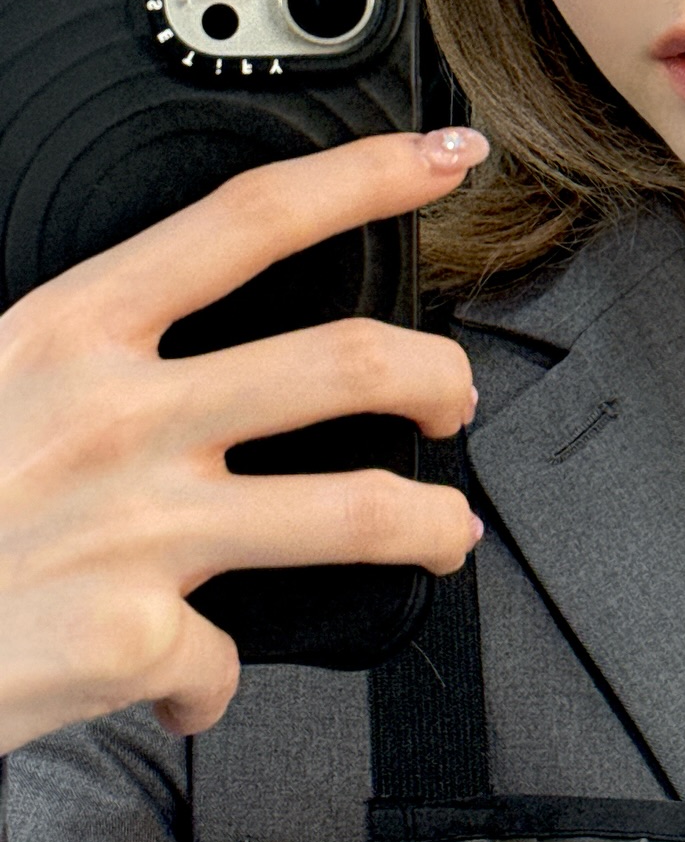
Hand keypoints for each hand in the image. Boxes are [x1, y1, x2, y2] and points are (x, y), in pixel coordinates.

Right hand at [0, 126, 487, 752]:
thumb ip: (80, 353)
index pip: (252, 220)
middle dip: (434, 373)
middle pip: (343, 363)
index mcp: (73, 330)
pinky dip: (209, 680)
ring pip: (350, 509)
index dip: (365, 178)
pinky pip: (221, 661)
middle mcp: (120, 417)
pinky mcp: (133, 637)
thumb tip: (164, 350)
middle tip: (454, 393)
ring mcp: (137, 527)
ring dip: (424, 522)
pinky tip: (188, 681)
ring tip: (444, 532)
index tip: (439, 160)